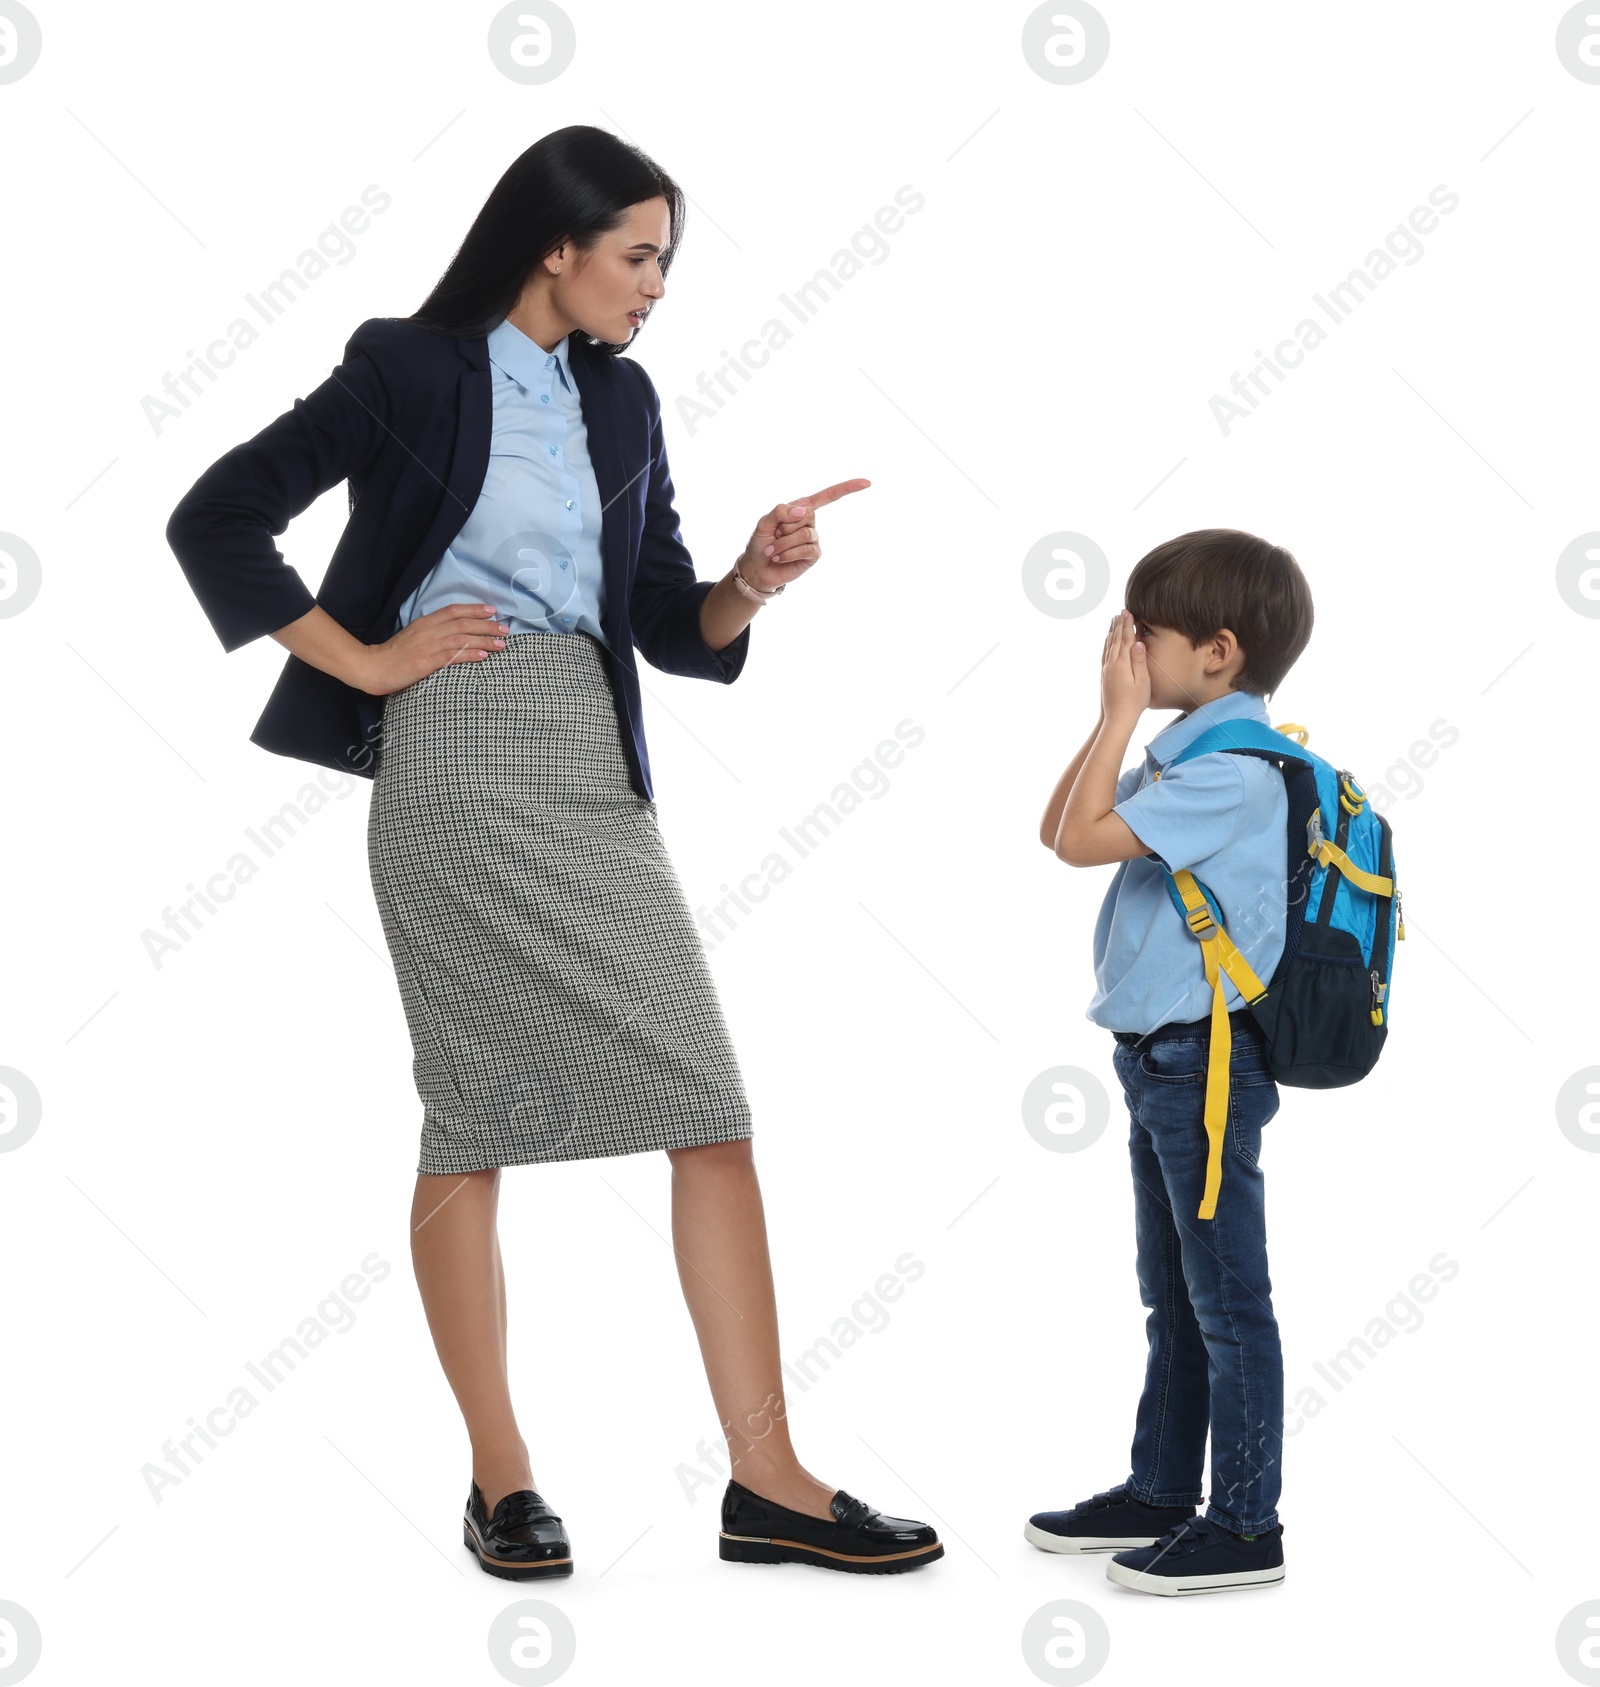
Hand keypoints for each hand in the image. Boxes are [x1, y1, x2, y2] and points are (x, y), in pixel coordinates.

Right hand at [357, 602, 508, 695]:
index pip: (454, 611)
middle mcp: (428, 631)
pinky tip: (484, 656)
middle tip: (505, 629)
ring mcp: (428, 646)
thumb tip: (454, 634)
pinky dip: (470, 655)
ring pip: (462, 639)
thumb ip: (432, 633)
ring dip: (485, 641)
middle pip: (463, 623)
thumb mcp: (413, 637)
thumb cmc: (393, 655)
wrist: (373, 667)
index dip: (474, 609)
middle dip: (487, 626)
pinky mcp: (426, 662)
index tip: (492, 610)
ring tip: (502, 644)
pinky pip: (452, 656)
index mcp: (424, 623)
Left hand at [736, 478, 870, 590]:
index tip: (867, 483)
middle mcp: (810, 522)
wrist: (757, 568)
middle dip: (786, 526)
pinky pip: (806, 549)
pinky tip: (779, 558)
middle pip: (808, 514)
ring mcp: (814, 539)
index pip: (827, 496)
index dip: (847, 488)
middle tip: (775, 535)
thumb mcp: (764, 522)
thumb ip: (780, 511)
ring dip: (784, 543)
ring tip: (773, 550)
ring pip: (805, 534)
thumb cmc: (760, 543)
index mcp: (800, 509)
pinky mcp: (813, 555)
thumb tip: (804, 511)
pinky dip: (789, 553)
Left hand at [1100, 609, 1149, 722]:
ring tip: (1114, 620)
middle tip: (1122, 611)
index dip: (1127, 625)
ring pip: (1109, 645)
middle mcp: (1111, 664)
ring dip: (1112, 632)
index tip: (1129, 612)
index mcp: (1121, 664)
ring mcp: (1106, 669)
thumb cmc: (1134, 702)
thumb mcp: (1142, 682)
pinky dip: (1107, 643)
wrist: (1117, 718)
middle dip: (1119, 625)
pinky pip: (1105, 654)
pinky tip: (1108, 640)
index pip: (1125, 639)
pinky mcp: (1104, 675)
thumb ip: (1139, 662)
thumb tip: (1138, 643)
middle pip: (1115, 639)